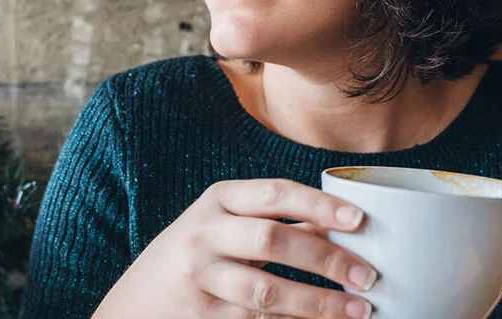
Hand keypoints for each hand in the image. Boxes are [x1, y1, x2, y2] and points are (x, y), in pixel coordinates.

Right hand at [93, 179, 375, 318]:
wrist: (133, 304)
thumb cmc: (193, 255)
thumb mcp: (225, 225)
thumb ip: (276, 223)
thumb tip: (343, 225)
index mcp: (217, 200)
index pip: (274, 194)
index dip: (319, 204)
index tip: (360, 219)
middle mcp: (204, 235)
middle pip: (273, 242)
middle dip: (327, 259)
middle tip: (369, 277)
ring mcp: (199, 280)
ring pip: (267, 293)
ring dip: (319, 305)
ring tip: (358, 311)